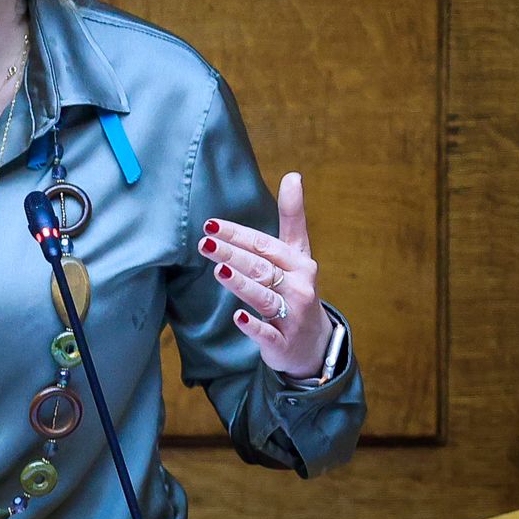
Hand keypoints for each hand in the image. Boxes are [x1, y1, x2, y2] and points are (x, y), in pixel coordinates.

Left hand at [197, 173, 333, 378]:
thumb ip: (293, 217)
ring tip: (219, 270)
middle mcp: (298, 287)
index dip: (238, 234)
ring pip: (264, 296)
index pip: (265, 245)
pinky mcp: (283, 343)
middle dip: (233, 253)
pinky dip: (254, 327)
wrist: (313, 343)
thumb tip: (293, 175)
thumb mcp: (298, 254)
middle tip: (205, 242)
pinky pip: (268, 334)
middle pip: (261, 267)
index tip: (211, 224)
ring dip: (242, 283)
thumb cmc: (297, 290)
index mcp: (298, 263)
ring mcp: (292, 316)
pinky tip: (238, 318)